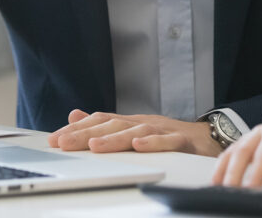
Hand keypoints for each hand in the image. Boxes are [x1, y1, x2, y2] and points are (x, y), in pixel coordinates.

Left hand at [47, 109, 221, 156]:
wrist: (207, 137)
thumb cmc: (168, 135)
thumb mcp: (133, 129)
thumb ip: (104, 124)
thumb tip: (74, 114)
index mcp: (130, 122)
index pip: (100, 121)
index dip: (76, 129)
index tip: (54, 139)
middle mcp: (142, 122)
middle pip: (112, 125)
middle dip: (86, 133)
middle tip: (64, 142)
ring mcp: (162, 129)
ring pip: (135, 132)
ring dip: (114, 138)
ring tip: (95, 145)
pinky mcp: (181, 141)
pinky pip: (167, 141)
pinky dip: (153, 142)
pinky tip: (139, 146)